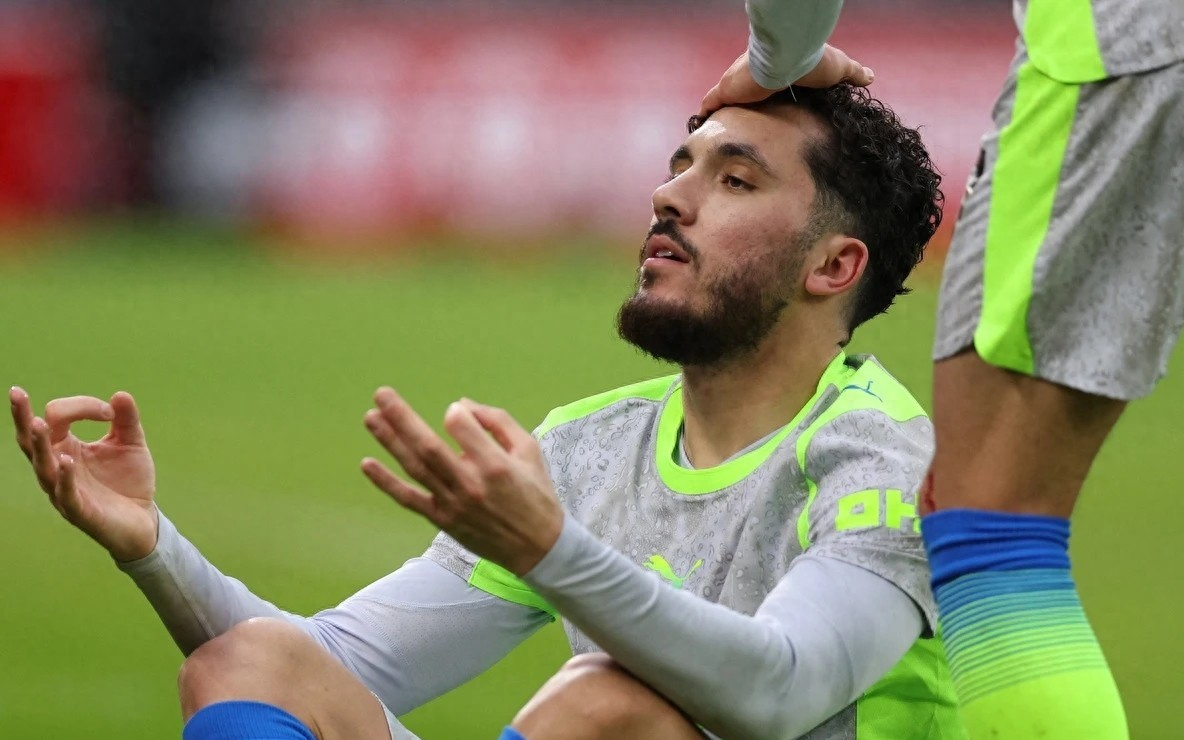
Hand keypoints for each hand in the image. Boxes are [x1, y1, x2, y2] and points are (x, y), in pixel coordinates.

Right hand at [11, 387, 157, 561]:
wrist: (143, 519)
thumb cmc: (128, 480)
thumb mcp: (131, 444)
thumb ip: (126, 420)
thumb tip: (120, 394)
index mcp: (65, 447)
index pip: (57, 416)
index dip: (83, 406)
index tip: (110, 412)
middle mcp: (57, 467)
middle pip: (31, 440)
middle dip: (22, 417)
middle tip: (15, 392)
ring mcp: (64, 490)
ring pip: (43, 466)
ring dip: (40, 445)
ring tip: (36, 423)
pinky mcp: (79, 511)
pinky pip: (65, 493)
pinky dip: (65, 477)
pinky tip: (66, 461)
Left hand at [361, 388, 562, 575]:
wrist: (538, 548)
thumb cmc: (536, 494)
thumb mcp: (529, 450)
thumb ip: (497, 422)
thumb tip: (460, 406)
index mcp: (496, 465)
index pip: (462, 427)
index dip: (454, 414)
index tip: (456, 412)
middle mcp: (470, 484)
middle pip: (428, 447)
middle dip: (402, 417)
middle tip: (381, 394)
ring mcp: (452, 504)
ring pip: (415, 468)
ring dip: (390, 441)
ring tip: (371, 417)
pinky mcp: (442, 519)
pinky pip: (409, 499)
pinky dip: (386, 483)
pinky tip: (367, 463)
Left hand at [698, 46, 873, 117]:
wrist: (791, 54)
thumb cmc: (813, 59)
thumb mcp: (839, 68)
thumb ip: (852, 73)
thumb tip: (871, 76)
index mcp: (774, 70)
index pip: (765, 83)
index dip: (763, 93)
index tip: (764, 107)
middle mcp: (753, 76)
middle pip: (743, 91)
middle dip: (739, 104)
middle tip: (738, 125)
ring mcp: (737, 83)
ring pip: (724, 98)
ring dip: (720, 110)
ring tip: (716, 129)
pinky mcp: (727, 90)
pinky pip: (710, 103)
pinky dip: (706, 112)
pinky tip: (702, 123)